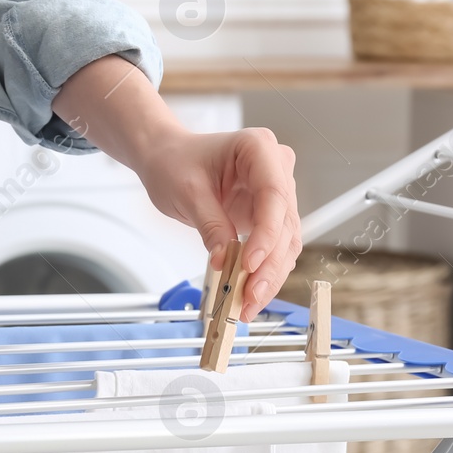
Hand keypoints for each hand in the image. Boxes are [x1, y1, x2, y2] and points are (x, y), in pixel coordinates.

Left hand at [134, 127, 301, 320]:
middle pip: (283, 223)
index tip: (251, 263)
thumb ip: (210, 225)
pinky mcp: (269, 215)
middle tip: (249, 296)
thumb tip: (226, 260)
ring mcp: (276, 193)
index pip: (274, 194)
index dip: (266, 233)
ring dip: (269, 276)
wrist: (168, 159)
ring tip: (247, 304)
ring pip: (285, 241)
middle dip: (268, 265)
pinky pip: (275, 248)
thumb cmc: (175, 162)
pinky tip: (250, 295)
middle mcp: (275, 168)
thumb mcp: (187, 192)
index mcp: (258, 148)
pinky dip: (264, 273)